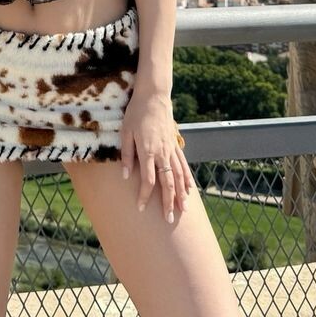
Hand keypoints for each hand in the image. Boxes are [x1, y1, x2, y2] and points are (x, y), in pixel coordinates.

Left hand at [120, 88, 191, 224]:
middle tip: (170, 220)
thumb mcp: (125, 132)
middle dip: (168, 203)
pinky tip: (190, 190)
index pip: (148, 180)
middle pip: (168, 183)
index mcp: (148, 151)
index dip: (144, 196)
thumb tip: (126, 176)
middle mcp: (162, 153)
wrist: (154, 96)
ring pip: (179, 176)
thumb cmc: (136, 113)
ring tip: (183, 210)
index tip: (140, 208)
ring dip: (181, 195)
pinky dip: (187, 179)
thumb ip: (127, 155)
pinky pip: (183, 165)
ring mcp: (171, 149)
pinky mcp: (175, 145)